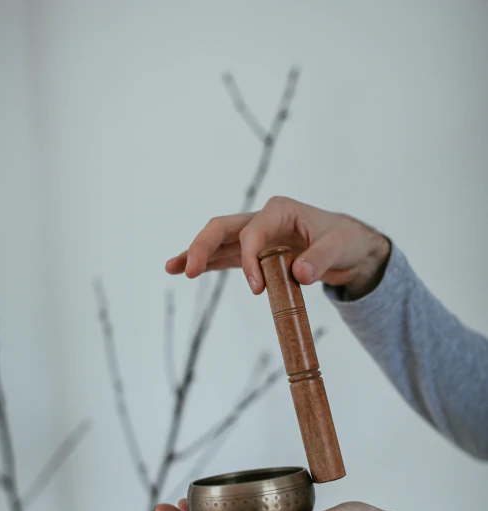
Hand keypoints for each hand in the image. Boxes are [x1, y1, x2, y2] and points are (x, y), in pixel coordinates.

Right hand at [166, 197, 390, 299]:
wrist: (349, 248)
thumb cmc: (345, 241)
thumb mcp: (340, 248)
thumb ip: (320, 259)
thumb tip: (299, 275)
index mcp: (280, 210)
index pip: (253, 232)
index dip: (250, 259)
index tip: (257, 289)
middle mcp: (262, 220)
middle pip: (223, 228)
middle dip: (204, 247)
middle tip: (190, 271)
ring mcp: (255, 236)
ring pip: (218, 242)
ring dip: (196, 254)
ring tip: (172, 268)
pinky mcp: (254, 254)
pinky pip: (225, 257)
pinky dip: (207, 263)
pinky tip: (182, 268)